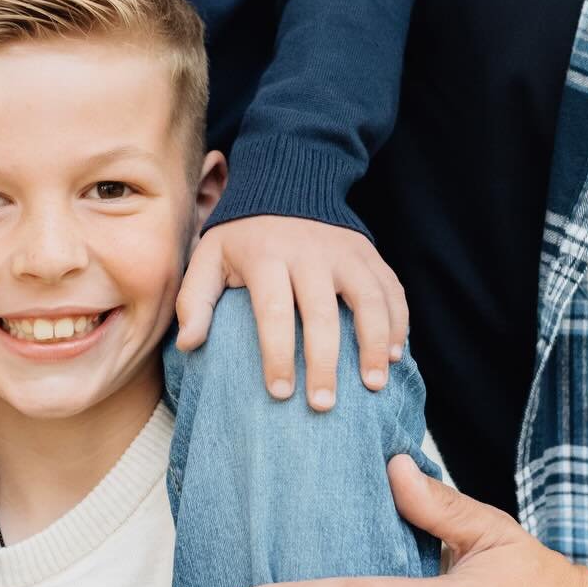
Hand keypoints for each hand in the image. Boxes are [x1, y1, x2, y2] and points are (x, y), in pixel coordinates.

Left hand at [175, 216, 406, 405]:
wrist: (287, 181)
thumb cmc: (243, 234)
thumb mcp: (209, 256)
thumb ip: (195, 299)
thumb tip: (189, 345)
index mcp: (266, 255)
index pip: (274, 311)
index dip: (278, 354)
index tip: (279, 393)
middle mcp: (308, 252)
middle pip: (321, 313)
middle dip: (324, 363)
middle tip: (323, 405)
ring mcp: (344, 251)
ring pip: (367, 300)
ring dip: (374, 344)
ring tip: (373, 385)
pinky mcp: (369, 252)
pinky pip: (391, 288)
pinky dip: (398, 321)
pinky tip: (397, 355)